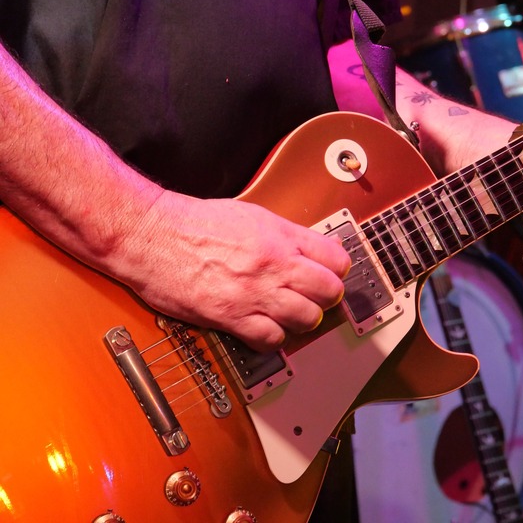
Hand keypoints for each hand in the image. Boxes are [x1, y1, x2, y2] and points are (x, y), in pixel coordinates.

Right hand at [117, 193, 350, 351]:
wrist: (152, 235)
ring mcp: (255, 292)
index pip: (336, 259)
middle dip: (327, 297)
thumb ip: (285, 235)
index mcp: (280, 236)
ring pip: (307, 319)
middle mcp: (274, 263)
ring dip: (304, 320)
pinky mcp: (231, 316)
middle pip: (329, 291)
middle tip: (316, 298)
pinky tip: (265, 328)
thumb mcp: (251, 216)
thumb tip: (313, 251)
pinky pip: (272, 339)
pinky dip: (273, 338)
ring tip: (292, 315)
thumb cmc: (194, 223)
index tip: (330, 275)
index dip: (337, 270)